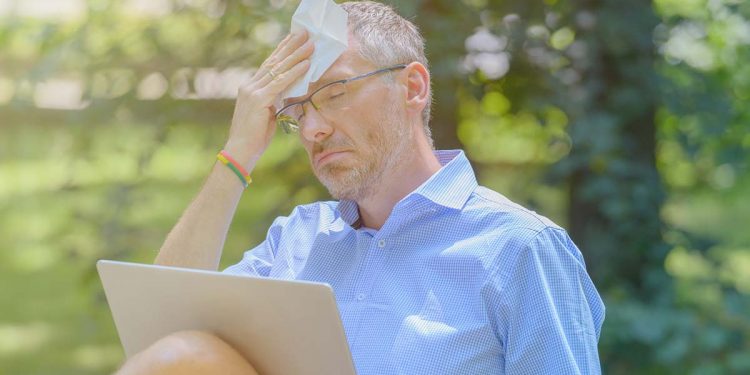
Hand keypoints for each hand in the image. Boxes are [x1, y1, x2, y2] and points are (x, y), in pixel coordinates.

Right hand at [225, 30, 312, 169]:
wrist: (240, 151)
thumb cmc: (254, 137)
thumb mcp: (267, 114)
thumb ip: (274, 101)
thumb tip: (287, 92)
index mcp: (250, 88)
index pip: (269, 65)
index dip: (282, 51)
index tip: (293, 39)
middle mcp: (250, 85)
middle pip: (274, 61)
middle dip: (290, 46)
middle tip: (304, 33)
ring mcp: (252, 91)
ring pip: (279, 69)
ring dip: (296, 55)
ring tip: (310, 44)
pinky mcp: (259, 100)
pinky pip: (280, 82)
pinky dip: (294, 72)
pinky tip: (306, 63)